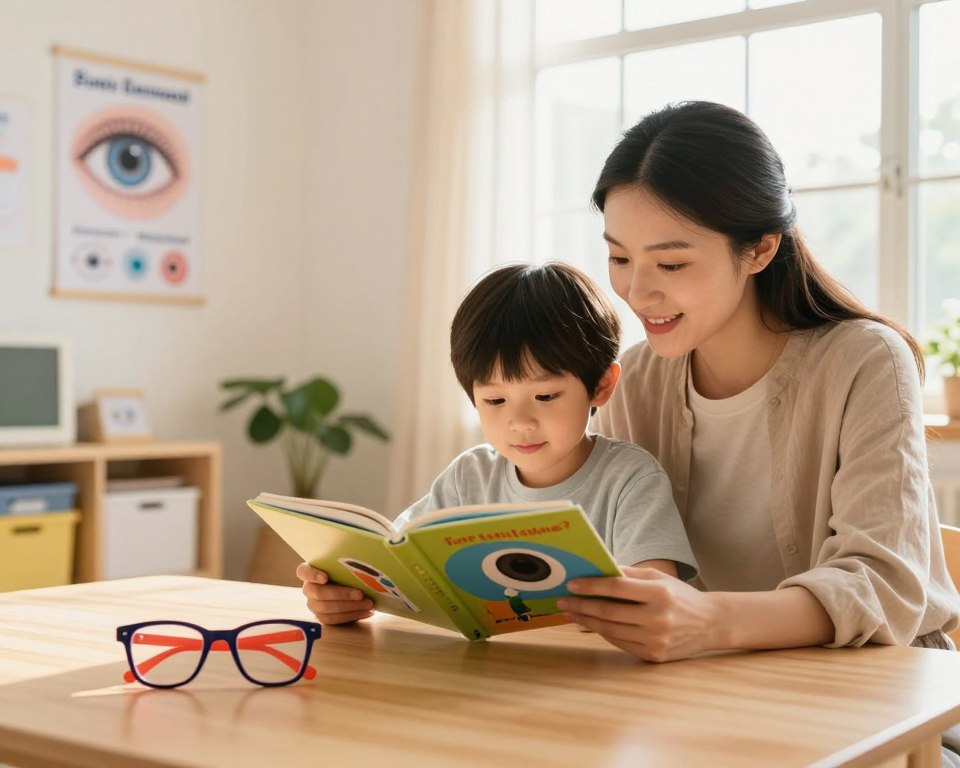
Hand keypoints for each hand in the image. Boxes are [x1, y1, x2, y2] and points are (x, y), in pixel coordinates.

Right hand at [297, 563, 374, 624]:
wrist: (346, 586)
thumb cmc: (343, 571)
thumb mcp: (342, 565)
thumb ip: (344, 565)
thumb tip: (361, 565)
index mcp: (308, 572)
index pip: (303, 572)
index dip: (313, 575)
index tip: (325, 578)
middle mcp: (308, 589)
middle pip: (319, 593)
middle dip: (341, 594)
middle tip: (360, 594)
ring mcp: (313, 604)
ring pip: (326, 609)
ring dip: (350, 607)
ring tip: (368, 604)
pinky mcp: (321, 617)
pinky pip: (333, 620)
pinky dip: (352, 616)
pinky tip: (367, 612)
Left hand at [557, 566, 720, 661]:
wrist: (711, 624)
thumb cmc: (680, 596)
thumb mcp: (659, 578)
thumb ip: (629, 574)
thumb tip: (597, 569)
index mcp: (660, 594)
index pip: (616, 588)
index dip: (591, 586)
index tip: (572, 584)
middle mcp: (658, 618)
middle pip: (609, 612)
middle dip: (582, 606)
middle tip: (563, 601)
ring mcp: (656, 640)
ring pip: (611, 630)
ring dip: (586, 621)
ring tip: (571, 613)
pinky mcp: (654, 656)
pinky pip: (621, 644)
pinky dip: (603, 633)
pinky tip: (592, 625)